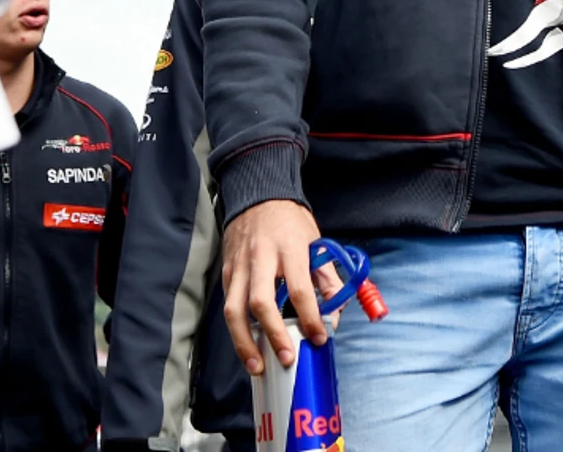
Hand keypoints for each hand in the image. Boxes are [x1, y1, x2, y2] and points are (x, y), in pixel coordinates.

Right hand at [222, 199, 333, 373]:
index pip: (300, 289)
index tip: (320, 337)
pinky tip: (247, 345)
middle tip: (287, 357)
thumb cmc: (290, 222)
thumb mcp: (316, 242)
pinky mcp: (226, 273)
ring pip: (234, 310)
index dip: (310, 317)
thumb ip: (327, 278)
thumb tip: (336, 312)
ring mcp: (239, 266)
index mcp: (289, 248)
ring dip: (245, 342)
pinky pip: (228, 306)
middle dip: (274, 335)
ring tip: (258, 365)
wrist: (257, 197)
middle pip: (261, 303)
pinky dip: (237, 329)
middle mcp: (261, 258)